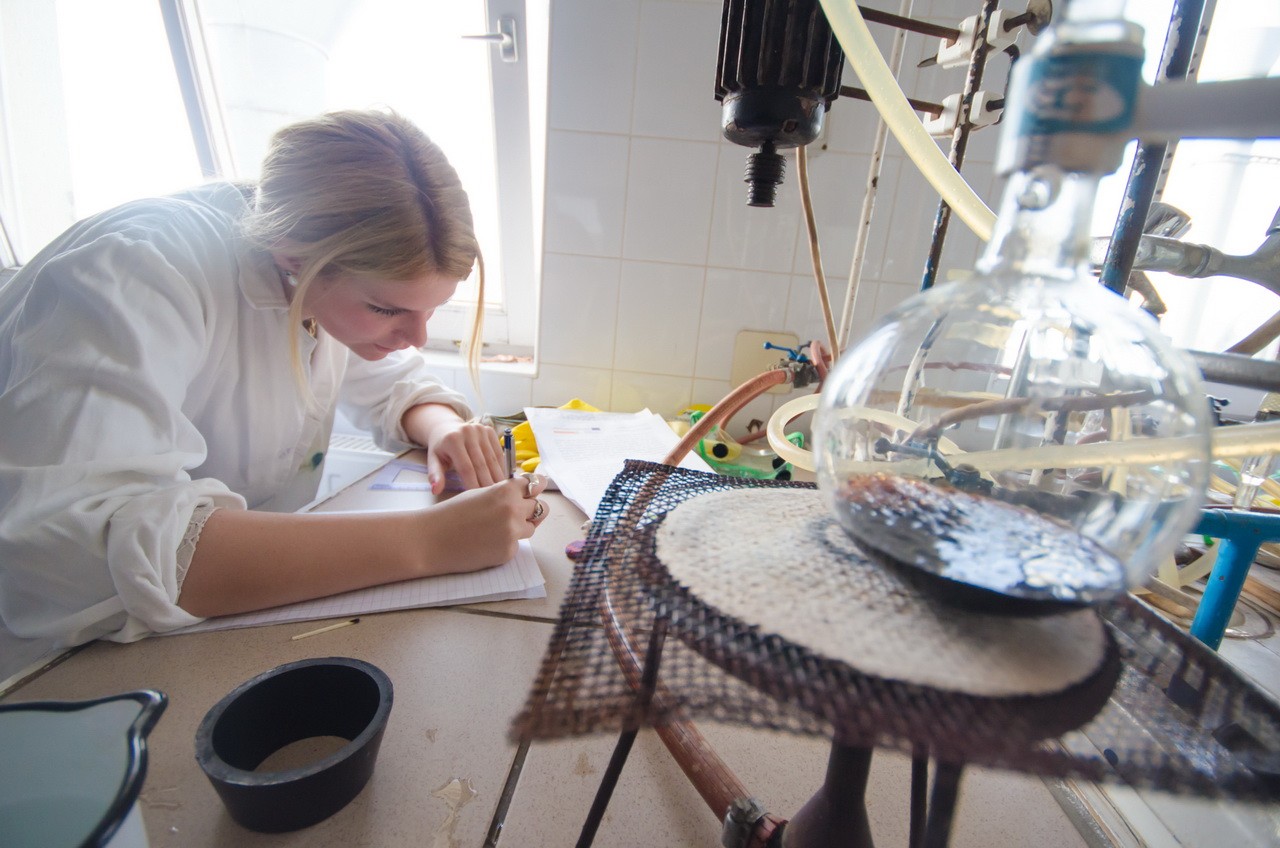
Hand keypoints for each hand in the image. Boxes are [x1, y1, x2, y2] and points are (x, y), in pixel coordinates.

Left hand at [403, 404, 506, 492]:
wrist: (446, 427)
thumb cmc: (440, 448)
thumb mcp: (433, 460)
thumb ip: (435, 475)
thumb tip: (435, 490)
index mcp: (452, 440)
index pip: (466, 467)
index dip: (473, 484)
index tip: (478, 499)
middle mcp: (468, 432)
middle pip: (481, 463)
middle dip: (487, 483)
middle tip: (493, 500)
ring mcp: (480, 430)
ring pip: (492, 459)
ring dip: (497, 476)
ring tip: (501, 492)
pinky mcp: (489, 430)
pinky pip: (498, 452)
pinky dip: (501, 466)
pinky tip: (503, 479)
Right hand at [419, 474, 550, 568]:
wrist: (431, 539)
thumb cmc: (451, 513)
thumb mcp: (479, 493)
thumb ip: (504, 492)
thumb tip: (526, 493)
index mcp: (505, 491)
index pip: (535, 484)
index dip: (535, 487)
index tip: (535, 490)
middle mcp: (513, 510)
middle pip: (541, 507)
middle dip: (532, 509)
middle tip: (517, 512)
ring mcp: (512, 533)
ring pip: (531, 527)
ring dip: (520, 527)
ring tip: (494, 528)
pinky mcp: (507, 552)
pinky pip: (515, 545)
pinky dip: (505, 543)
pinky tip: (485, 542)